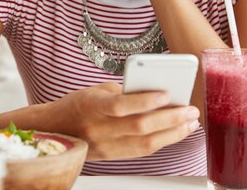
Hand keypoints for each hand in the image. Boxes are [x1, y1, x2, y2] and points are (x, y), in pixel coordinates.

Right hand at [51, 82, 199, 160]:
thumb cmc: (78, 105)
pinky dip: (162, 141)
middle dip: (170, 119)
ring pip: (146, 144)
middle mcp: (99, 129)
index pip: (121, 105)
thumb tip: (155, 93)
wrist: (56, 130)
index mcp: (93, 107)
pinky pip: (142, 151)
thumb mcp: (97, 90)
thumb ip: (124, 92)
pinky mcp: (112, 157)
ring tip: (189, 122)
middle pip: (140, 127)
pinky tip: (175, 132)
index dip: (145, 101)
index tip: (167, 93)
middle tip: (190, 110)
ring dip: (173, 133)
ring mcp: (106, 146)